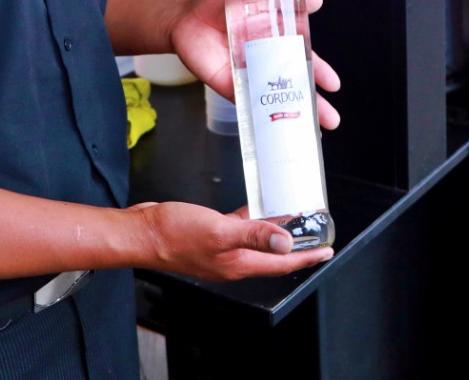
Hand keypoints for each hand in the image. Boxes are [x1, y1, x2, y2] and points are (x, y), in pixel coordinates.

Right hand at [130, 200, 332, 280]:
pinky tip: (256, 205)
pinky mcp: (211, 235)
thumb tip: (286, 242)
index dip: (307, 257)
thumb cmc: (174, 234)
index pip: (282, 263)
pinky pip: (240, 228)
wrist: (142, 232)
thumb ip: (254, 235)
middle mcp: (233, 259)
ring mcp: (221, 248)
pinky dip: (253, 219)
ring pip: (258, 241)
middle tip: (316, 233)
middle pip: (274, 255)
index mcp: (238, 263)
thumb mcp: (219, 231)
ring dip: (276, 230)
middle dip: (297, 246)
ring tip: (294, 216)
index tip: (326, 251)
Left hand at [168, 0, 341, 128]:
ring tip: (310, 132)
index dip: (319, 71)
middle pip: (294, 84)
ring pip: (276, 98)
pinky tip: (274, 131)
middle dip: (314, 102)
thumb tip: (318, 0)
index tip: (334, 85)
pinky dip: (261, 116)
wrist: (184, 16)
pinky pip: (247, 103)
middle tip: (331, 119)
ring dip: (292, 115)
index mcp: (275, 39)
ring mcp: (249, 75)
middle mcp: (266, 60)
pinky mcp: (229, 85)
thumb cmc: (218, 4)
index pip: (303, 58)